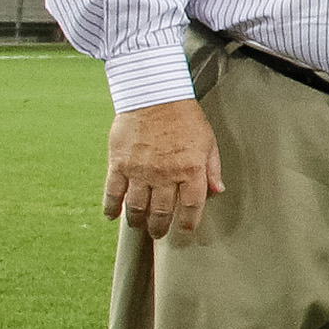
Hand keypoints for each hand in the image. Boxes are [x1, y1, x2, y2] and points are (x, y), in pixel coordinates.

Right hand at [101, 97, 220, 237]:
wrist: (154, 95)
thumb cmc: (184, 117)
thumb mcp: (208, 141)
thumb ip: (212, 169)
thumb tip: (217, 192)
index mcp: (191, 170)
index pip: (191, 206)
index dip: (188, 222)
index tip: (185, 230)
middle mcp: (165, 175)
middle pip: (160, 212)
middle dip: (160, 227)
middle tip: (158, 233)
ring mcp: (139, 171)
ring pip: (136, 208)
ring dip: (137, 221)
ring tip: (139, 226)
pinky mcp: (118, 164)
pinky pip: (112, 193)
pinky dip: (110, 208)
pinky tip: (111, 216)